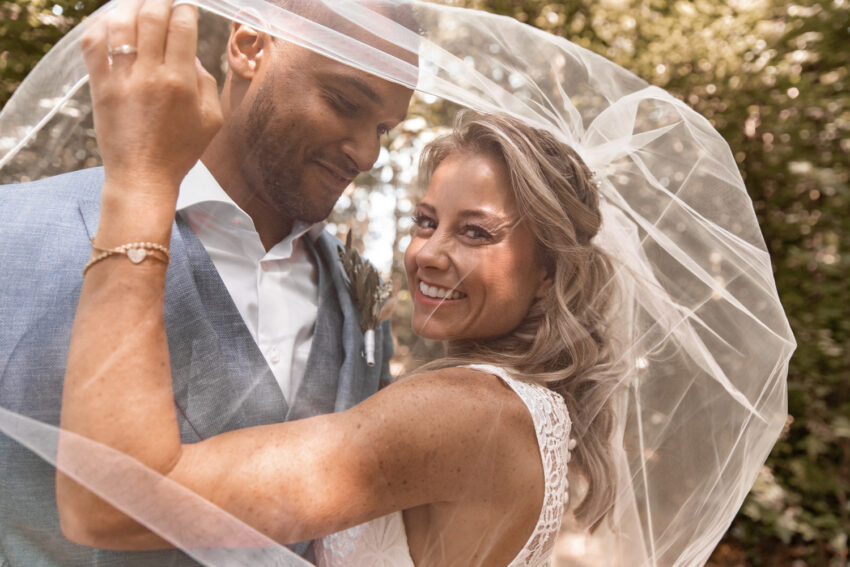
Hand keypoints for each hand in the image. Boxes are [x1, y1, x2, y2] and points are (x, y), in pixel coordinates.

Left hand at [81, 0, 221, 202]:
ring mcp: (121, 79)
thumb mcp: (212, 120)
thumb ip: (206, 83)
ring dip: (132, 5)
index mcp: (180, 82)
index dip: (186, 9)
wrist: (143, 177)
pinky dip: (101, 24)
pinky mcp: (99, 85)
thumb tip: (190, 55)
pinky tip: (113, 19)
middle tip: (166, 0)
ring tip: (140, 3)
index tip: (187, 7)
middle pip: (152, 17)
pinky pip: (93, 43)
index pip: (182, 27)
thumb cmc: (180, 151)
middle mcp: (149, 75)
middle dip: (161, 1)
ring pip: (121, 23)